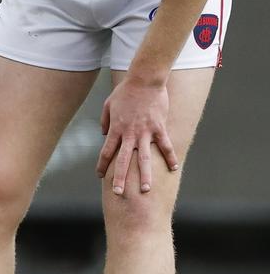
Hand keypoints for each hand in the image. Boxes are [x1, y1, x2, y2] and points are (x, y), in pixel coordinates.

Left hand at [97, 78, 177, 195]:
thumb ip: (105, 121)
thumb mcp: (108, 105)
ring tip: (145, 190)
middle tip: (117, 193)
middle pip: (122, 161)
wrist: (144, 80)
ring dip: (144, 175)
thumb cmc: (125, 92)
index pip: (106, 152)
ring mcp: (145, 132)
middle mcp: (129, 134)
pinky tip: (173, 168)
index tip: (100, 176)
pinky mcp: (159, 128)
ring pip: (143, 158)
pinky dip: (170, 157)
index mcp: (115, 129)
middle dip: (119, 178)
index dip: (102, 165)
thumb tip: (104, 134)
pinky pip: (165, 146)